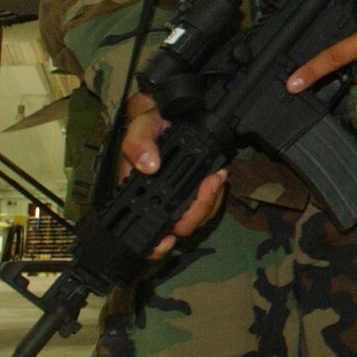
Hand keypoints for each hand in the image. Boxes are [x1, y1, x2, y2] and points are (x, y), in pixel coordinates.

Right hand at [121, 92, 226, 258]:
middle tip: (209, 184)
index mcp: (138, 195)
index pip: (144, 231)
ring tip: (216, 176)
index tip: (168, 238)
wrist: (168, 112)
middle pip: (179, 227)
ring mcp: (179, 197)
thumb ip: (138, 144)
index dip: (155, 244)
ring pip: (198, 217)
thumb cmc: (149, 122)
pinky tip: (218, 174)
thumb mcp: (141, 127)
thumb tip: (148, 166)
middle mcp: (158, 201)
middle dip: (197, 211)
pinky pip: (210, 202)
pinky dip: (216, 192)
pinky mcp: (197, 189)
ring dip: (210, 200)